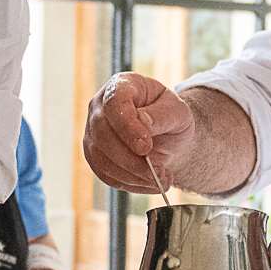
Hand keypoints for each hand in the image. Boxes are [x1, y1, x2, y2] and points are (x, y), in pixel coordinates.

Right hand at [83, 72, 194, 191]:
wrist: (166, 133)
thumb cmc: (170, 115)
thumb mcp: (177, 111)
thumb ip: (162, 115)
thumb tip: (143, 123)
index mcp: (121, 86)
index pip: (114, 103)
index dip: (127, 127)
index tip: (146, 147)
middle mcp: (100, 106)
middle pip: (102, 133)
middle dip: (130, 159)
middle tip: (156, 171)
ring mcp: (93, 131)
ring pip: (101, 158)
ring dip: (131, 175)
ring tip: (159, 180)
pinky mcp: (94, 154)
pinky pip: (104, 173)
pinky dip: (128, 183)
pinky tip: (149, 183)